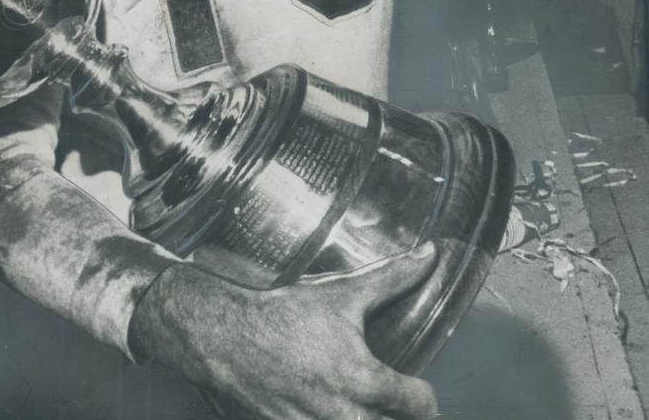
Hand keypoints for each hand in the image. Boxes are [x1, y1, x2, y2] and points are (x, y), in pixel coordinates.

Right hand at [129, 243, 439, 419]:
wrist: (228, 336)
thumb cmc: (285, 313)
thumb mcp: (343, 292)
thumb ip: (393, 277)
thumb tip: (429, 254)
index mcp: (364, 380)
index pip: (421, 406)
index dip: (425, 396)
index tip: (417, 388)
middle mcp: (344, 416)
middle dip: (397, 416)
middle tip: (391, 401)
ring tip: (362, 406)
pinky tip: (328, 408)